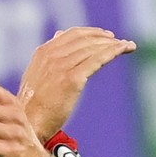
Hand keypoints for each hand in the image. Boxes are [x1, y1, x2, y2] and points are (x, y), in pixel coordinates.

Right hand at [18, 27, 136, 138]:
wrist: (28, 123)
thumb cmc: (33, 107)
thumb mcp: (36, 76)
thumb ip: (48, 57)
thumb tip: (58, 36)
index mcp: (43, 53)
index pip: (72, 34)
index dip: (91, 33)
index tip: (105, 36)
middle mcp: (52, 55)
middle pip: (85, 39)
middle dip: (105, 38)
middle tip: (119, 42)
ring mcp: (62, 66)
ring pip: (94, 47)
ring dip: (114, 44)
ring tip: (128, 45)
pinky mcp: (72, 78)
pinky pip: (98, 59)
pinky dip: (114, 51)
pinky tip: (125, 48)